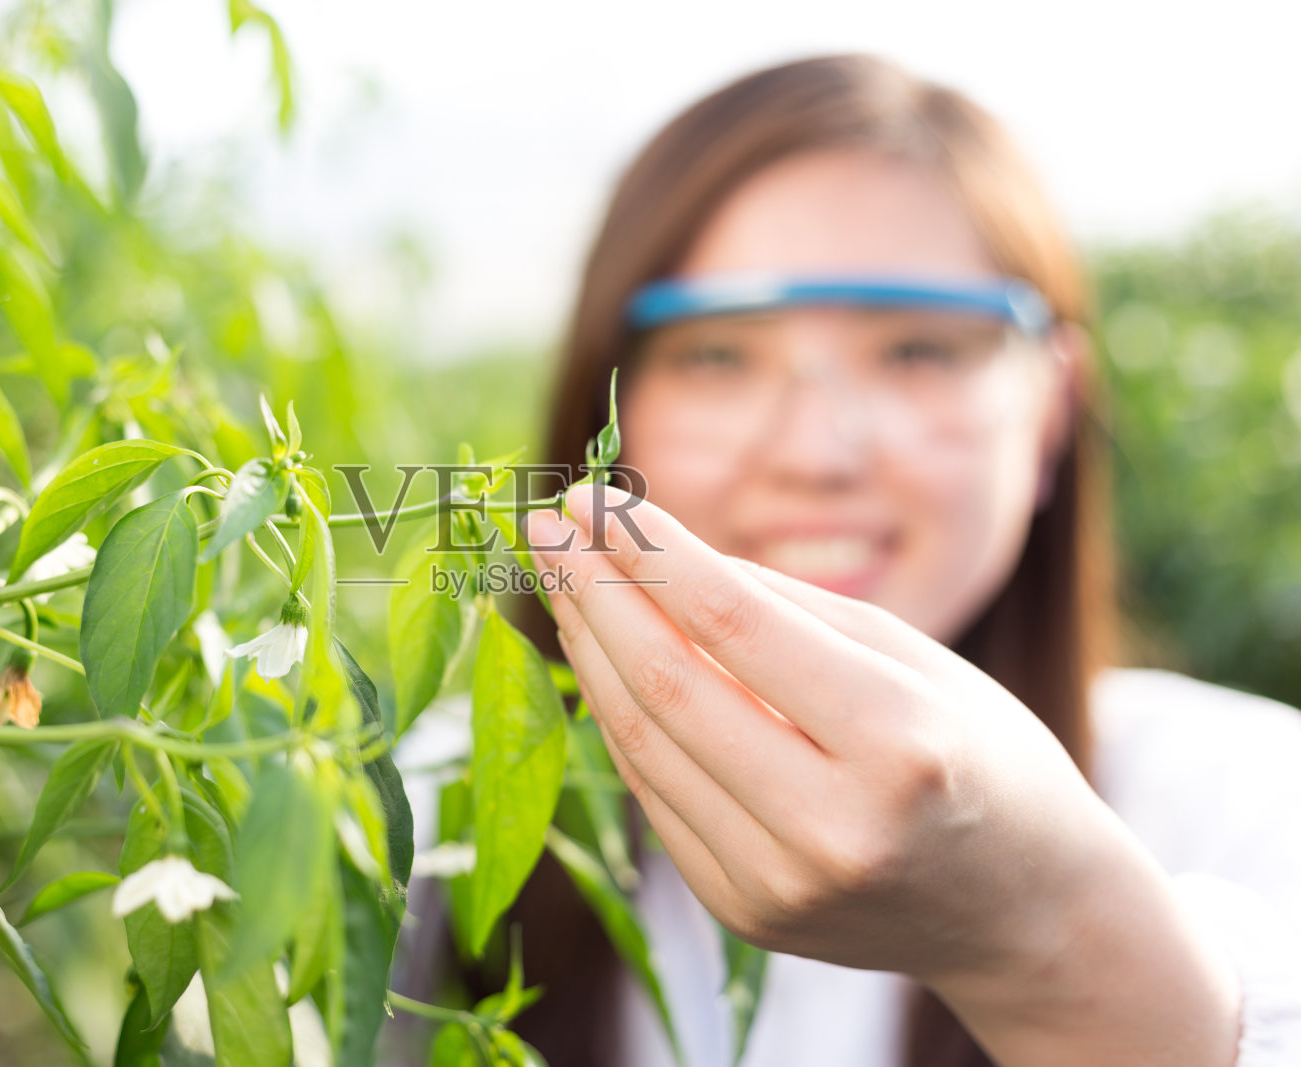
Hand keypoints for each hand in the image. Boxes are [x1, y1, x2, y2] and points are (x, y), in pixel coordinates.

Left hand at [525, 484, 1239, 1066]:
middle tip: (547, 526)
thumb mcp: (914, 658)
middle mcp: (833, 829)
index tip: (591, 498)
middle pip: (669, 686)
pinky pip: (654, 793)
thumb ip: (784, 610)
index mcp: (900, 748)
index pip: (736, 627)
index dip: (649, 553)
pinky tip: (598, 655)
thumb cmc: (980, 756)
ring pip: (642, 743)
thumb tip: (654, 554)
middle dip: (594, 592)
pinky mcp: (743, 911)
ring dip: (589, 650)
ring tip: (560, 580)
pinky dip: (618, 715)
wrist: (1021, 912)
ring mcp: (779, 885)